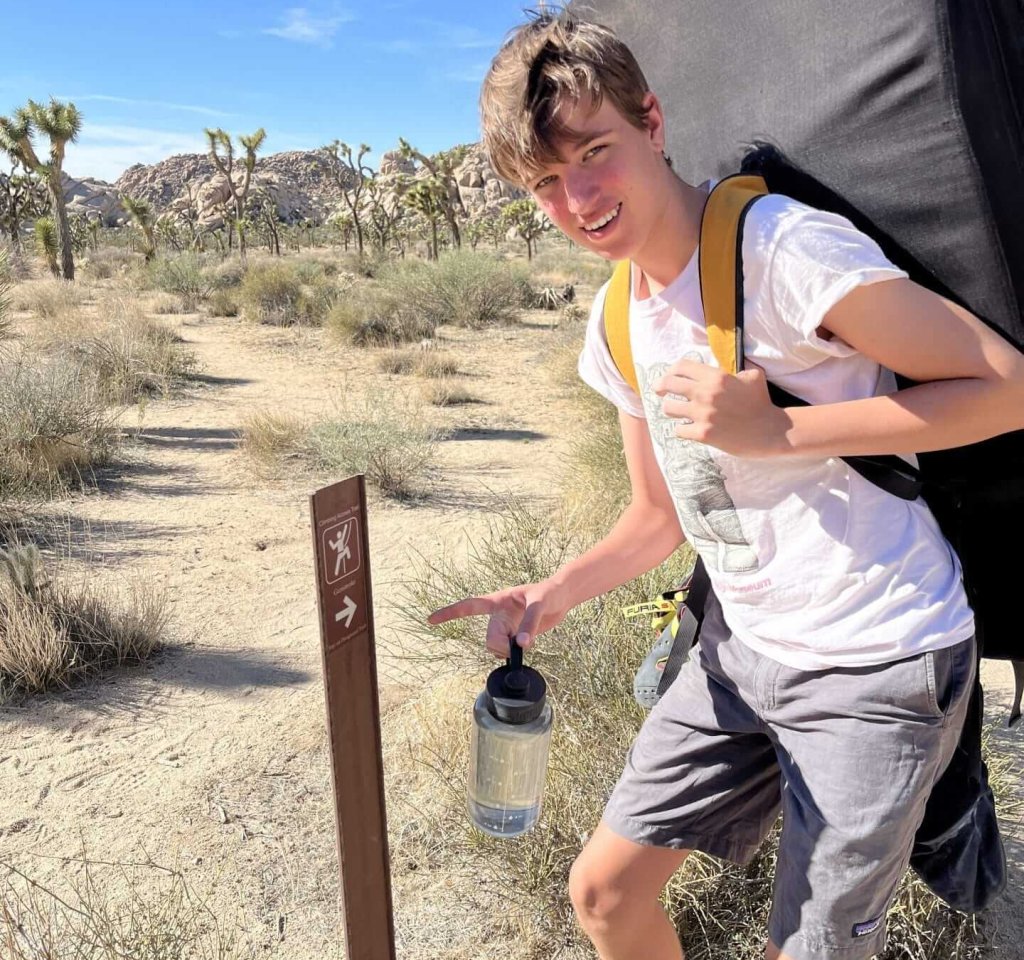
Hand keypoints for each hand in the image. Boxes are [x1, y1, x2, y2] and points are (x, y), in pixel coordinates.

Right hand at [427, 579, 568, 657]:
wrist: (563, 598)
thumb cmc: (550, 592)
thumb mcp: (539, 603)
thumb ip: (529, 623)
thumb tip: (521, 645)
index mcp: (498, 600)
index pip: (469, 606)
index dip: (450, 613)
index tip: (431, 620)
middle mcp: (499, 614)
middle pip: (489, 636)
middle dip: (500, 646)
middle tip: (516, 647)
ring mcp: (507, 626)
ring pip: (496, 646)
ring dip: (508, 650)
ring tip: (526, 641)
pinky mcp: (515, 636)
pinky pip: (507, 650)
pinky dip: (515, 653)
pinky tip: (526, 645)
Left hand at [654, 359, 791, 456]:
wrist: (771, 431)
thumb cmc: (762, 403)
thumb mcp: (753, 377)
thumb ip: (736, 372)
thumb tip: (728, 372)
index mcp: (716, 377)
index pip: (681, 367)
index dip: (671, 371)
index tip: (668, 376)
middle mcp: (706, 393)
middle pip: (668, 384)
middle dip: (660, 387)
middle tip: (658, 391)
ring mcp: (703, 414)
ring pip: (669, 408)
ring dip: (671, 410)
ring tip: (677, 412)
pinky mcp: (703, 434)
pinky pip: (679, 430)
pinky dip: (682, 430)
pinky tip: (688, 430)